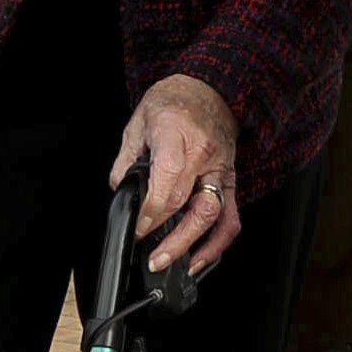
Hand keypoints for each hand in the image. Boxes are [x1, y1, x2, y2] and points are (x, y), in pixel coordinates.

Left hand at [110, 73, 240, 275]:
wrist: (210, 87)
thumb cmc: (174, 102)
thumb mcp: (138, 122)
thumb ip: (126, 160)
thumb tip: (121, 193)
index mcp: (176, 132)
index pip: (167, 178)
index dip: (151, 211)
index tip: (137, 228)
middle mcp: (203, 152)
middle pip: (188, 202)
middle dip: (167, 236)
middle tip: (151, 255)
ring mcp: (220, 167)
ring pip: (214, 214)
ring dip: (193, 245)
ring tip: (172, 264)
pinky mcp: (229, 179)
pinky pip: (230, 217)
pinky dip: (217, 243)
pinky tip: (199, 258)